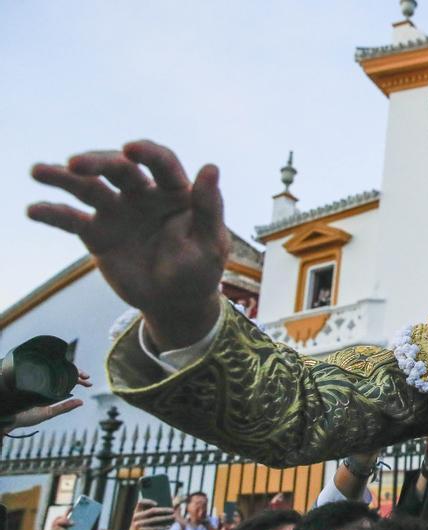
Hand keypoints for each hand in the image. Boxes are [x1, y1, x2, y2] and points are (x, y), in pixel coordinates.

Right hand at [4, 371, 91, 432]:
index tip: (88, 381)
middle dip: (75, 373)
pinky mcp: (25, 378)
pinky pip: (40, 370)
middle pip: (62, 373)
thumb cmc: (25, 417)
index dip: (77, 378)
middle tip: (87, 377)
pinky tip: (60, 369)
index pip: (65, 380)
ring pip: (54, 370)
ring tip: (81, 375)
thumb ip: (64, 407)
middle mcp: (42, 382)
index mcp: (48, 389)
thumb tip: (81, 401)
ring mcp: (34, 379)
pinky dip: (50, 368)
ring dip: (67, 370)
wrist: (7, 419)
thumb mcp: (48, 413)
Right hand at [27, 141, 229, 349]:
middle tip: (74, 164)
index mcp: (175, 191)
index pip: (161, 162)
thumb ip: (209, 208)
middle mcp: (143, 194)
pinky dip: (53, 214)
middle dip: (97, 162)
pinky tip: (33, 210)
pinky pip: (72, 219)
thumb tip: (211, 168)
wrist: (174, 301)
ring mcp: (118, 211)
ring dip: (63, 177)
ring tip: (38, 171)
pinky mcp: (97, 232)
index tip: (130, 149)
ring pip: (89, 187)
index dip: (147, 152)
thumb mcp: (211, 243)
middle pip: (119, 169)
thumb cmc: (199, 270)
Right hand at [119, 499, 175, 529]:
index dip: (149, 501)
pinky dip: (162, 527)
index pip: (140, 502)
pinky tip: (168, 526)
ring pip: (155, 519)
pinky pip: (154, 528)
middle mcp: (136, 517)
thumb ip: (149, 515)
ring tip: (173, 517)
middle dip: (164, 510)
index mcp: (136, 512)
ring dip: (166, 518)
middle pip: (152, 510)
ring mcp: (138, 524)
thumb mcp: (141, 521)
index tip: (157, 503)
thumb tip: (165, 509)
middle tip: (172, 510)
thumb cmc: (139, 529)